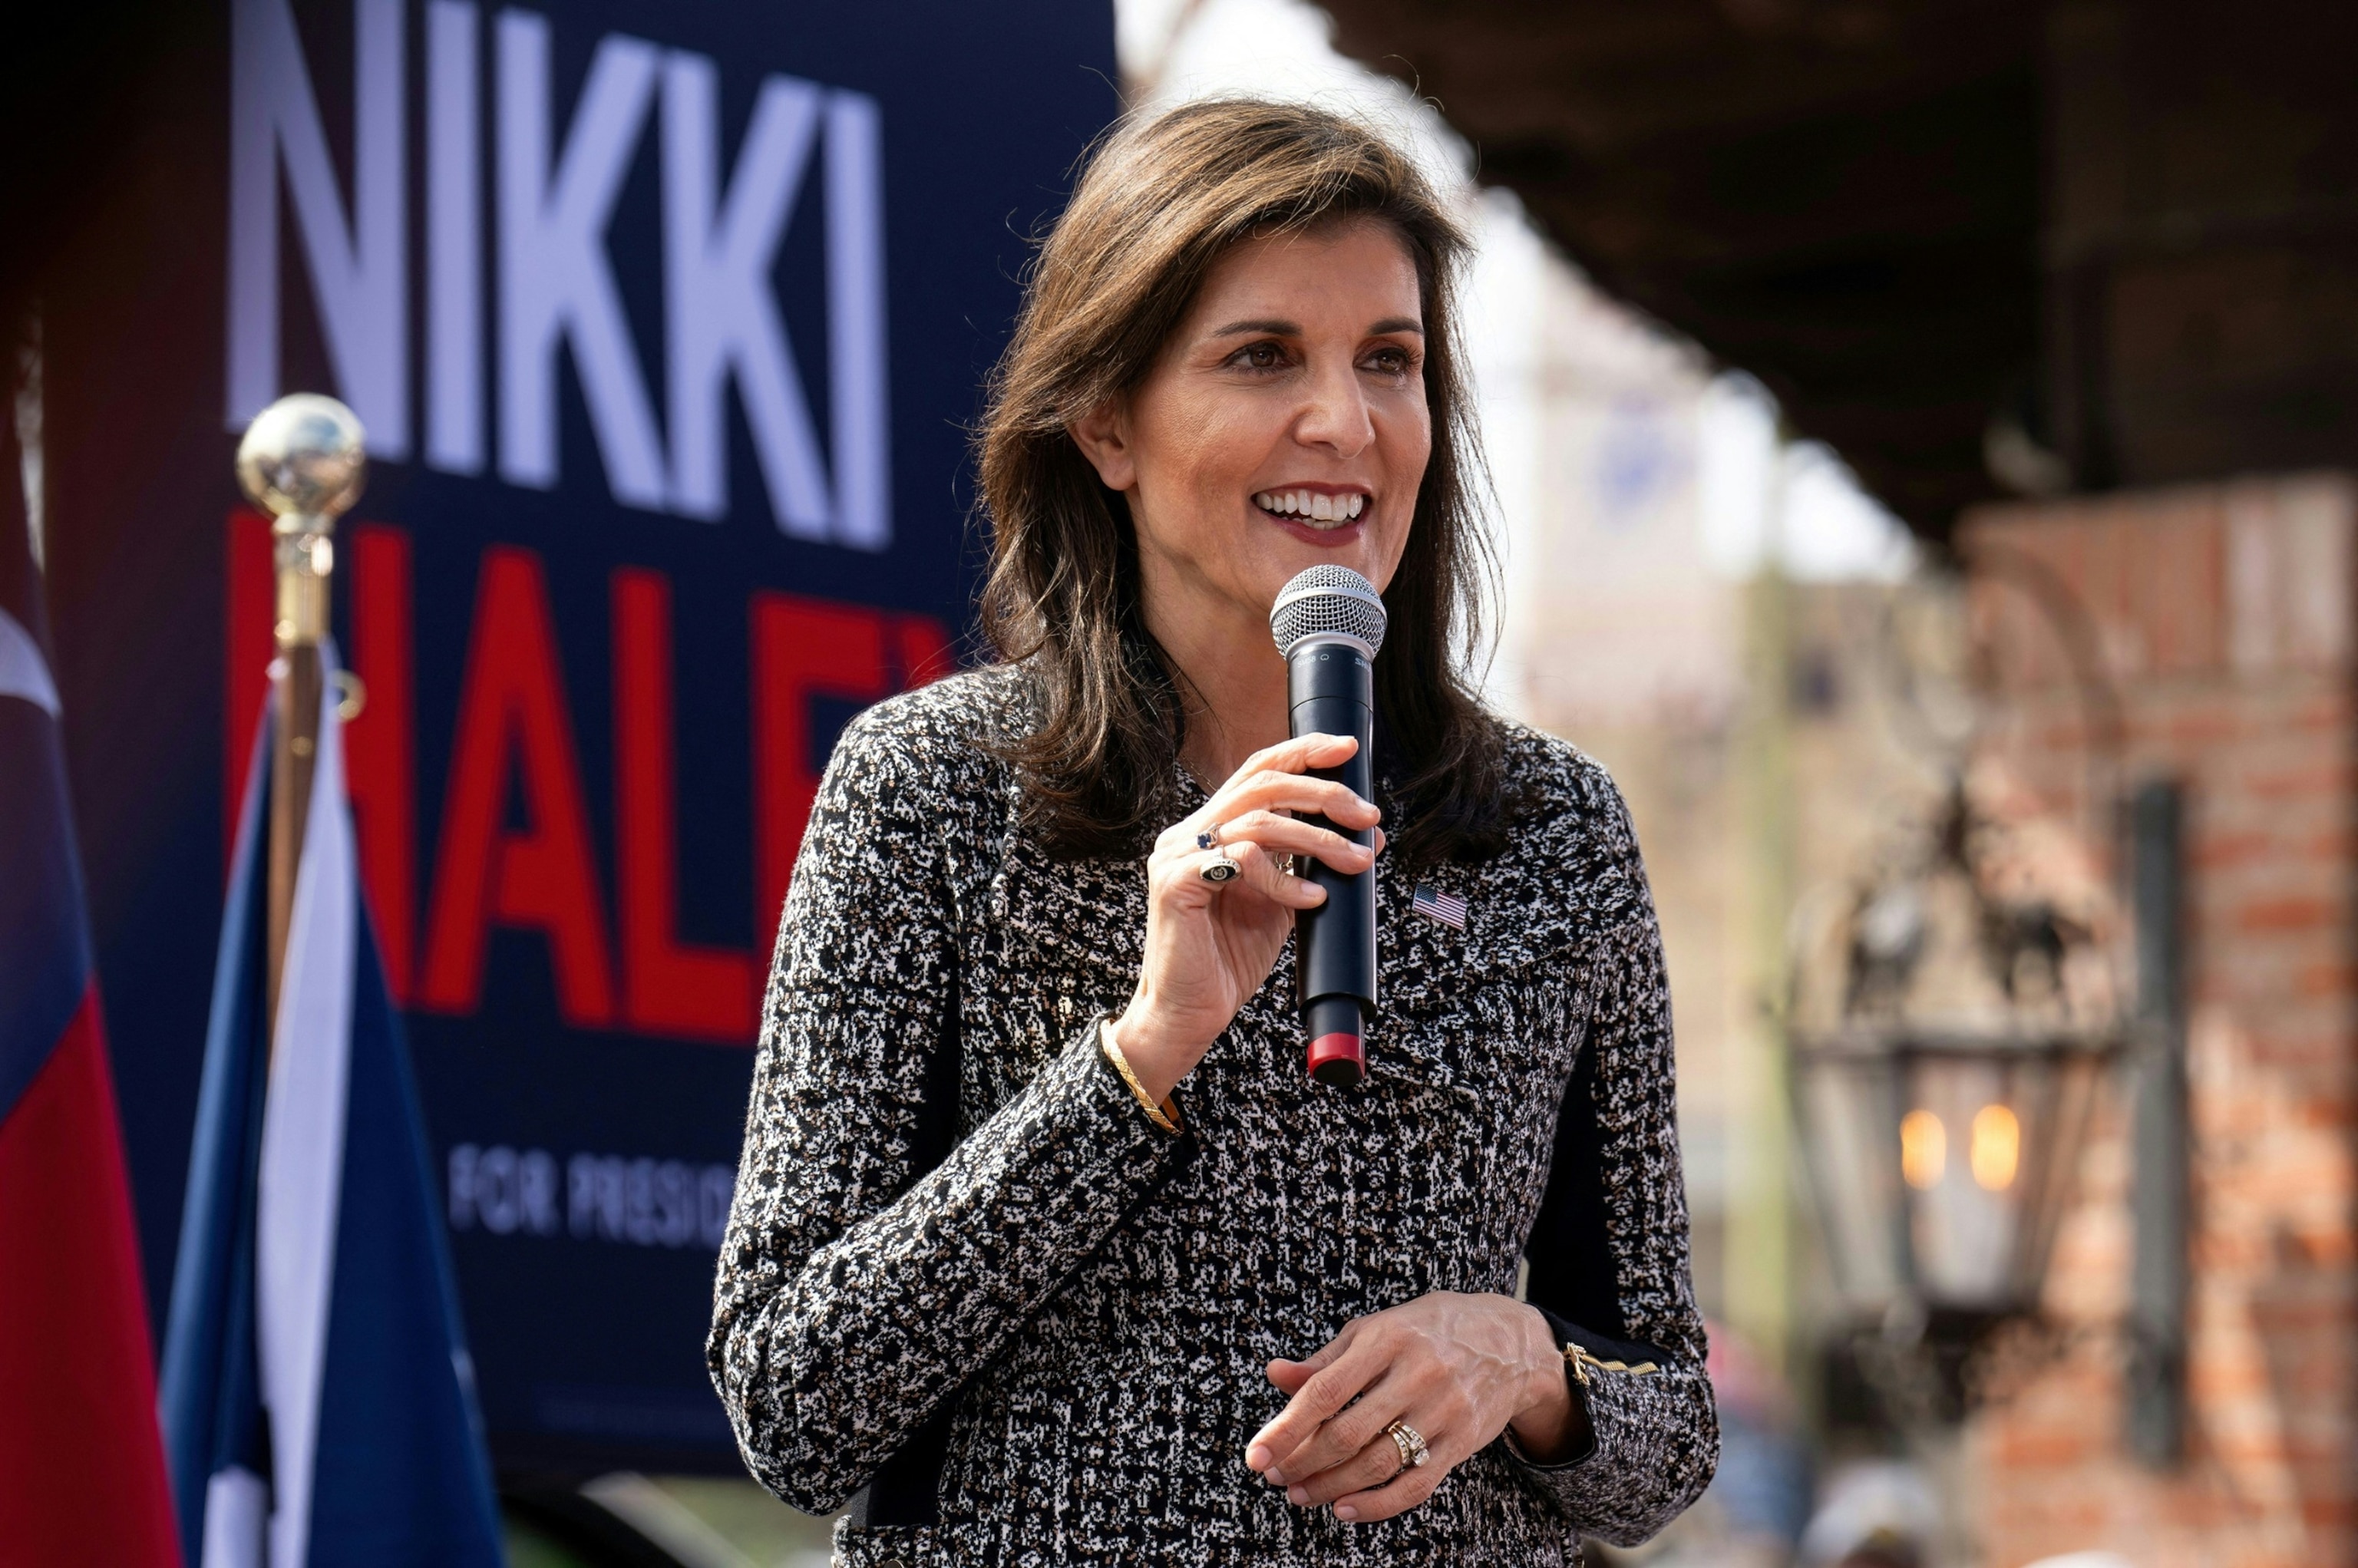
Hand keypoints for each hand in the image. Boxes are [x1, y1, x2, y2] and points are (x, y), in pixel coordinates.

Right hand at [1107, 733, 1382, 1101]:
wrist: (1189, 1013)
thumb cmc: (1229, 959)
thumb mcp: (1284, 902)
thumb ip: (1311, 865)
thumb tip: (1368, 836)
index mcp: (1209, 830)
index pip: (1257, 772)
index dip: (1302, 752)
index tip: (1348, 749)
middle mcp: (1188, 834)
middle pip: (1261, 783)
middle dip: (1323, 793)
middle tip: (1366, 817)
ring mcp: (1177, 855)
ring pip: (1257, 819)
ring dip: (1317, 838)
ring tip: (1353, 862)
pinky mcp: (1176, 883)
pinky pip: (1242, 860)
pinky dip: (1284, 878)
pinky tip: (1310, 899)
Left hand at [1244, 1292, 1580, 1523]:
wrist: (1510, 1342)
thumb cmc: (1427, 1332)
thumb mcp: (1375, 1329)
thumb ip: (1326, 1359)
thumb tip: (1275, 1375)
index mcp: (1386, 1338)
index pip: (1326, 1391)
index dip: (1287, 1427)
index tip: (1257, 1454)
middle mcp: (1416, 1373)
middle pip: (1348, 1434)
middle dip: (1303, 1463)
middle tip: (1276, 1477)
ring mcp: (1444, 1409)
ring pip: (1378, 1463)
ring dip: (1331, 1486)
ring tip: (1301, 1494)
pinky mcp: (1463, 1440)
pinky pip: (1416, 1484)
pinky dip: (1377, 1504)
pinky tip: (1345, 1508)